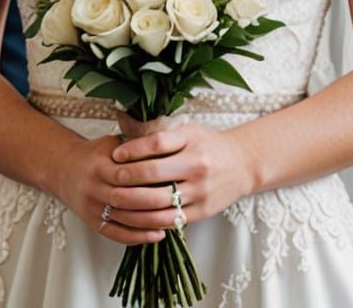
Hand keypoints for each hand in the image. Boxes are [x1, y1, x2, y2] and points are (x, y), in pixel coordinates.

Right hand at [52, 134, 166, 246]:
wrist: (65, 170)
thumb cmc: (96, 154)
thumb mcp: (110, 143)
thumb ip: (133, 146)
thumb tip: (165, 147)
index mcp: (99, 165)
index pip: (125, 174)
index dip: (149, 177)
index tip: (172, 178)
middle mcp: (94, 188)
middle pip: (126, 199)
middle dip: (153, 202)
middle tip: (178, 202)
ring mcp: (93, 208)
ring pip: (124, 219)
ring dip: (150, 222)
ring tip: (174, 220)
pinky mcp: (93, 223)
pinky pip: (117, 234)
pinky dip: (138, 237)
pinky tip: (157, 234)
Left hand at [106, 123, 251, 232]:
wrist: (242, 164)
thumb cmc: (208, 145)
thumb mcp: (189, 131)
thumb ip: (163, 136)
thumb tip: (128, 144)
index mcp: (191, 142)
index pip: (156, 144)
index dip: (133, 150)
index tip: (115, 154)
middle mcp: (196, 166)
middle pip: (154, 174)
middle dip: (127, 178)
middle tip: (110, 180)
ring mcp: (200, 191)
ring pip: (159, 202)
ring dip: (133, 204)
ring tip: (116, 202)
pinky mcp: (202, 211)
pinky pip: (171, 219)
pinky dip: (150, 220)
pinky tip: (136, 217)